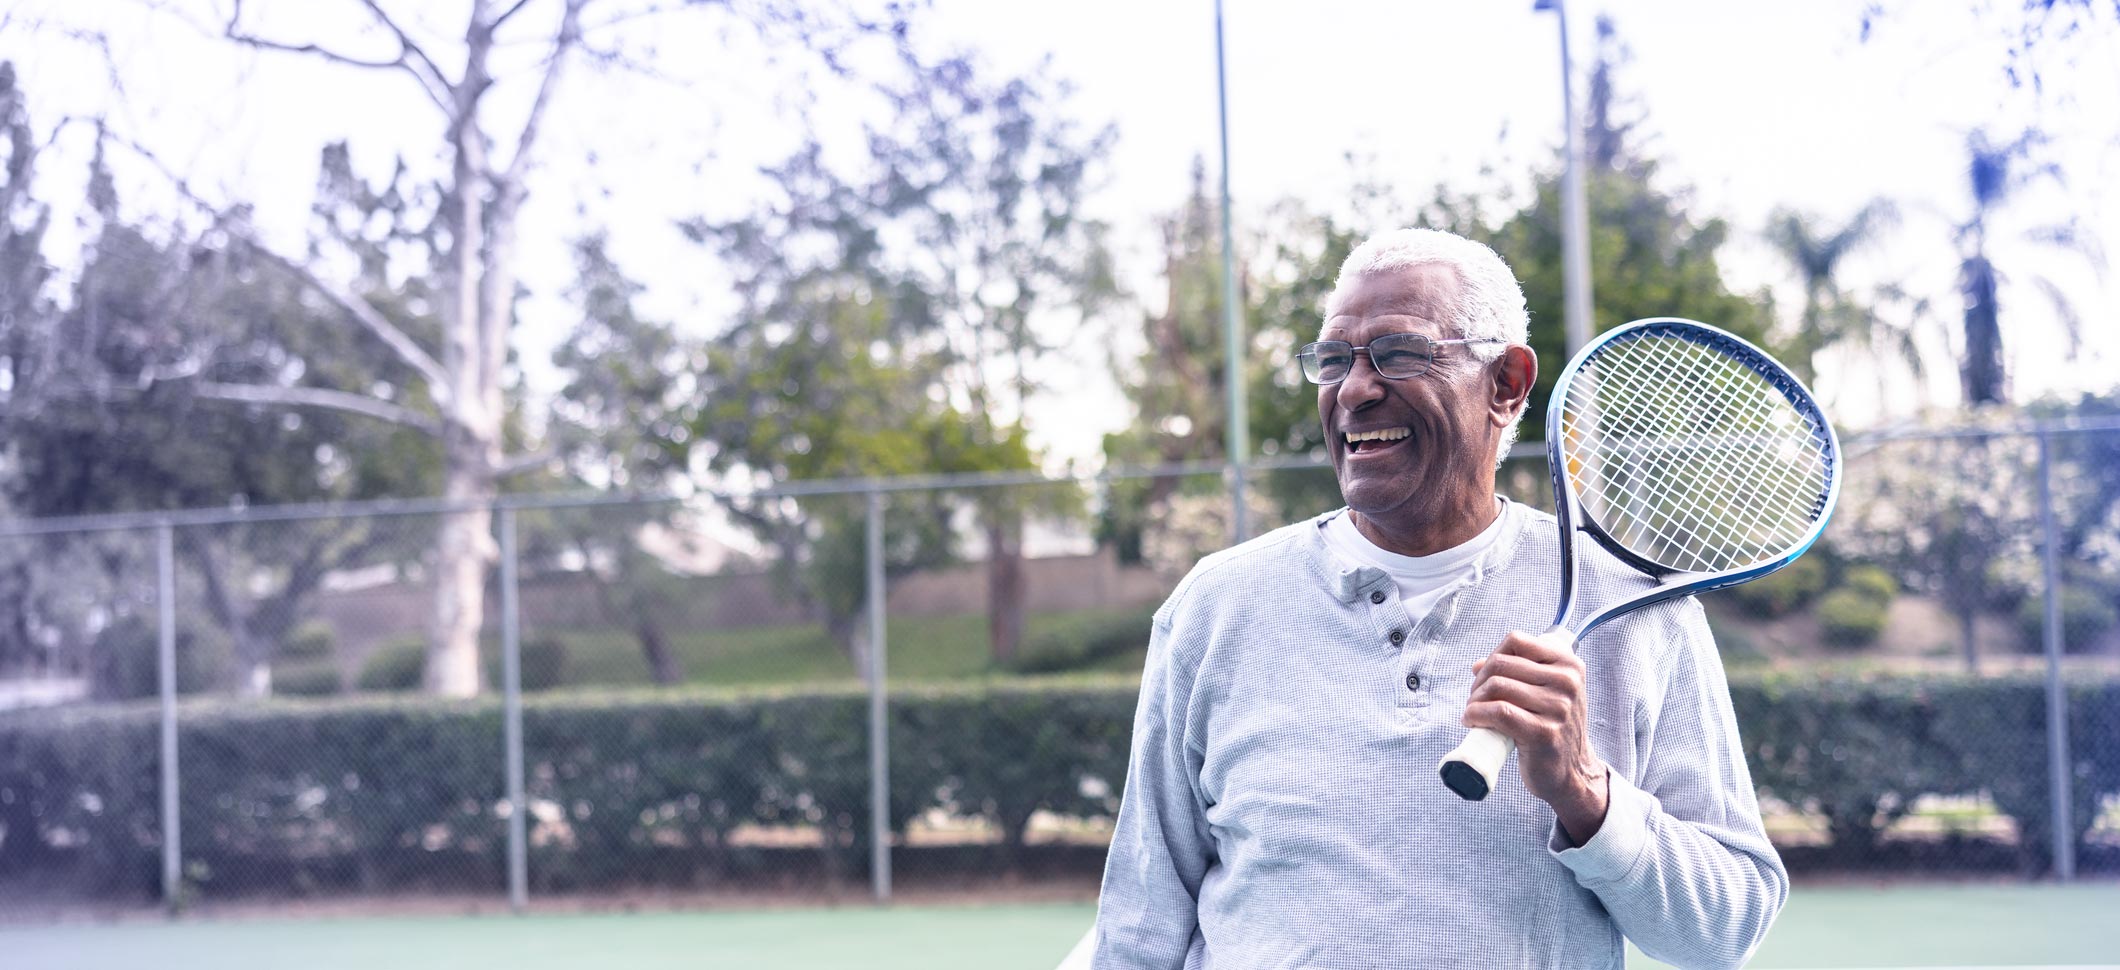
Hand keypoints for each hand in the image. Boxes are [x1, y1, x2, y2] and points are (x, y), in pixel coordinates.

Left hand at [1463, 630, 1609, 843]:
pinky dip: (1476, 714)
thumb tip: (1477, 663)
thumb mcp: (1548, 693)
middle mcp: (1567, 682)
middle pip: (1501, 664)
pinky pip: (1498, 712)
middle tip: (1475, 700)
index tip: (1486, 676)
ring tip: (1473, 712)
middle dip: (1479, 681)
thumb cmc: (1553, 728)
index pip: (1516, 641)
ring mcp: (1558, 708)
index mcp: (1569, 665)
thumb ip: (1518, 673)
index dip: (1493, 656)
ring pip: (1496, 686)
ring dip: (1474, 700)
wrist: (1573, 772)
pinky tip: (1472, 721)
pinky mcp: (1543, 733)